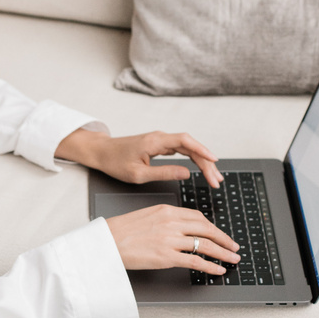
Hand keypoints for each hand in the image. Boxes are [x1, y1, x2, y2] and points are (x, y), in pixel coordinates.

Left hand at [56, 129, 223, 189]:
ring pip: (188, 148)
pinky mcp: (159, 145)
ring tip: (214, 177)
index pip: (186, 142)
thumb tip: (186, 174)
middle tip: (216, 180)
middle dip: (206, 162)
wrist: (101, 152)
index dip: (202, 150)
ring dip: (202, 161)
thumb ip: (163, 173)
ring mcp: (160, 140)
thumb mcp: (138, 174)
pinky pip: (181, 150)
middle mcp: (160, 138)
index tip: (215, 161)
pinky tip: (201, 168)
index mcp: (155, 141)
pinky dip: (193, 159)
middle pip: (191, 146)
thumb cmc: (114, 162)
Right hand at [105, 204, 239, 273]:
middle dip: (224, 239)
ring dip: (223, 253)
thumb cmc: (120, 232)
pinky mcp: (166, 257)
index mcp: (167, 211)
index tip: (220, 234)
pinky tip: (218, 269)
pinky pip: (195, 261)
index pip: (198, 217)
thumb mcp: (146, 216)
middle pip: (206, 229)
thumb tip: (180, 228)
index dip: (213, 227)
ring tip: (232, 259)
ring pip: (205, 245)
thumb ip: (165, 220)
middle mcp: (171, 223)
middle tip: (233, 246)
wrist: (106, 242)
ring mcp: (170, 240)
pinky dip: (211, 266)